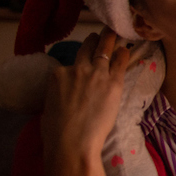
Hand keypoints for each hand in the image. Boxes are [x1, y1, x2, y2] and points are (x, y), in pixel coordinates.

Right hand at [41, 30, 129, 158]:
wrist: (72, 142)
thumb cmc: (56, 132)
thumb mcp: (49, 106)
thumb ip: (59, 94)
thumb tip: (64, 95)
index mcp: (58, 75)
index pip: (69, 65)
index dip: (76, 66)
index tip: (81, 64)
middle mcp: (76, 69)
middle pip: (86, 49)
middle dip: (93, 41)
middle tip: (98, 35)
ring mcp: (96, 74)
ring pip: (104, 49)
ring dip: (109, 39)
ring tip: (113, 33)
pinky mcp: (113, 82)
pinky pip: (120, 62)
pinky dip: (123, 54)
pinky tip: (126, 49)